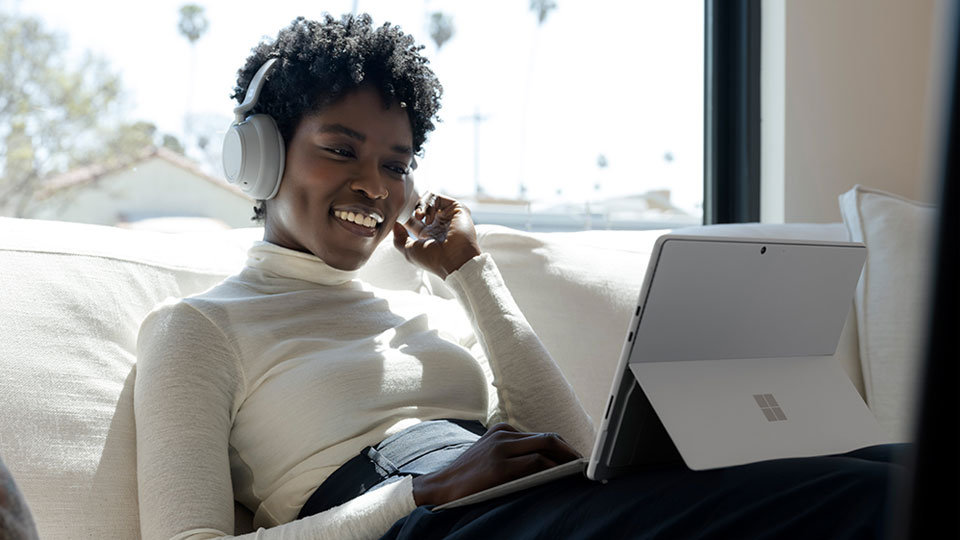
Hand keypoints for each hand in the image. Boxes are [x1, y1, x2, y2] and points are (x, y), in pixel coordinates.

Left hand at [392, 193, 481, 278]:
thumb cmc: (433, 259)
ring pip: (428, 200)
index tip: (397, 216)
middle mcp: (439, 224)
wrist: (453, 260)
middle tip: (409, 214)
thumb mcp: (409, 250)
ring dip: (420, 206)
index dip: (404, 215)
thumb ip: (399, 237)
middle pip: (421, 207)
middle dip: (412, 208)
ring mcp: (448, 216)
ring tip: (419, 217)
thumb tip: (395, 224)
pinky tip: (429, 219)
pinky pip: (437, 198)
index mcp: (429, 234)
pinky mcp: (456, 209)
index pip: (414, 219)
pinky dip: (429, 204)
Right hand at [411, 423, 581, 506]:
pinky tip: (560, 477)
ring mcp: (501, 448)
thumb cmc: (469, 475)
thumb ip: (514, 452)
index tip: (576, 459)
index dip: (563, 447)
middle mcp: (504, 434)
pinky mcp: (499, 466)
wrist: (441, 485)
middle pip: (548, 438)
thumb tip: (547, 462)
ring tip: (578, 472)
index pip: (541, 435)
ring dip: (566, 460)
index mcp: (503, 430)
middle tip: (585, 465)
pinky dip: (552, 470)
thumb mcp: (491, 454)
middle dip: (570, 452)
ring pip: (545, 447)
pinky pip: (534, 463)